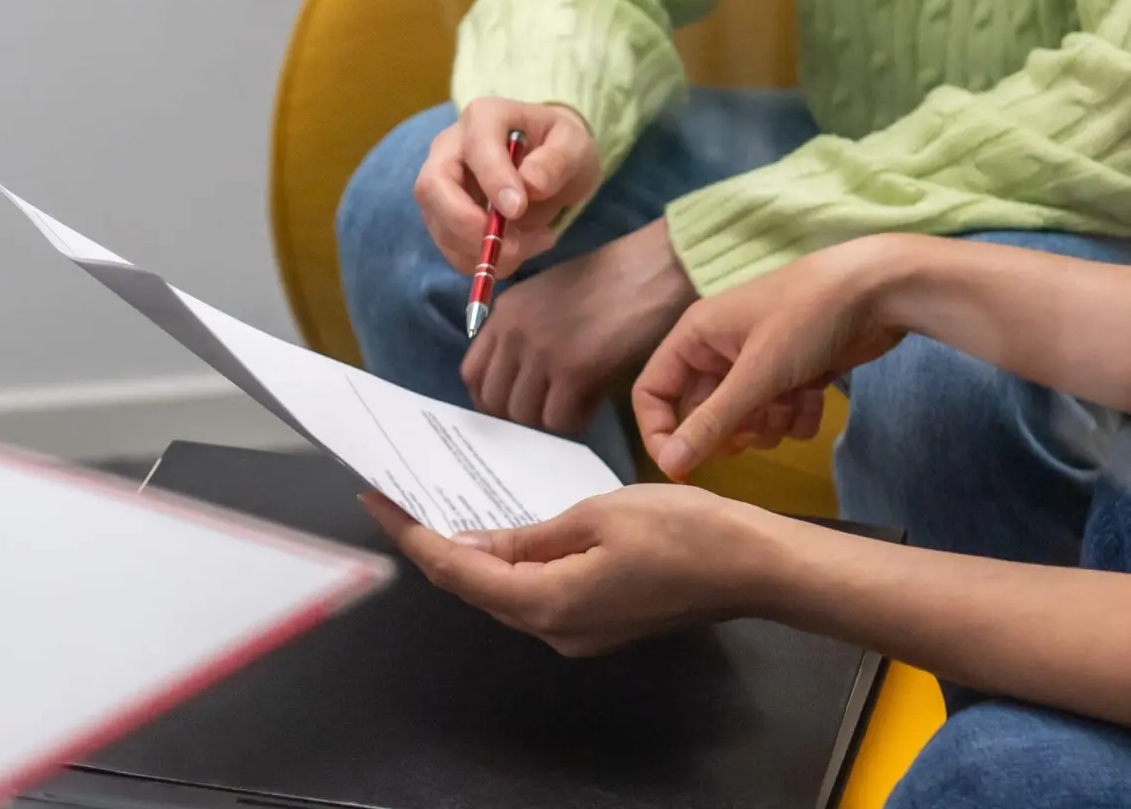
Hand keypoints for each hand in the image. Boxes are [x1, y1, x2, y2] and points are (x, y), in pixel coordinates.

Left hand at [359, 485, 785, 656]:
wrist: (753, 566)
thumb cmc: (683, 532)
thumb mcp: (597, 515)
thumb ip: (529, 536)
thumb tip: (471, 546)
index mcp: (547, 603)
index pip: (457, 571)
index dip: (412, 536)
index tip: (377, 501)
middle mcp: (555, 629)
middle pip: (476, 588)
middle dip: (436, 545)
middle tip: (404, 498)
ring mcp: (579, 632)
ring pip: (506, 592)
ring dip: (474, 555)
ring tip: (445, 508)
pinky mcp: (600, 622)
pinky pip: (538, 593)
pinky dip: (512, 563)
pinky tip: (505, 532)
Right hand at [415, 97, 599, 275]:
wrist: (550, 163)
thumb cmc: (560, 147)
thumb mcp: (574, 146)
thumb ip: (556, 161)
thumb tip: (530, 185)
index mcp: (484, 117)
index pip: (476, 147)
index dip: (493, 180)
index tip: (518, 209)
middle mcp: (451, 147)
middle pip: (432, 187)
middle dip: (467, 224)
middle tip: (512, 245)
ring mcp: (441, 183)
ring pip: (438, 224)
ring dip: (481, 249)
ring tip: (532, 244)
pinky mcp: (444, 216)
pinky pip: (450, 248)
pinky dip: (481, 261)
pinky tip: (516, 252)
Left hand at [462, 219, 695, 433]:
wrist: (655, 270)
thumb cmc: (612, 280)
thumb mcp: (549, 295)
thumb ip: (525, 331)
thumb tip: (520, 379)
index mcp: (504, 312)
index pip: (472, 374)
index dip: (491, 399)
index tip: (514, 406)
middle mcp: (513, 333)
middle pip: (494, 401)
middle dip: (518, 418)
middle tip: (547, 415)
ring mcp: (541, 353)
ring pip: (524, 416)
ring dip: (548, 421)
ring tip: (574, 407)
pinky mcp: (573, 371)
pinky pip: (559, 420)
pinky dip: (575, 421)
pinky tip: (592, 405)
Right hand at [633, 236, 908, 478]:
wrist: (879, 290)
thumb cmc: (808, 318)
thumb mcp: (756, 374)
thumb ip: (711, 422)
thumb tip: (667, 464)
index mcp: (696, 336)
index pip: (652, 392)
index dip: (661, 432)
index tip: (682, 467)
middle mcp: (721, 349)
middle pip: (702, 413)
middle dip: (731, 429)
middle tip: (756, 427)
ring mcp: (758, 362)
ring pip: (744, 420)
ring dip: (767, 425)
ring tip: (791, 404)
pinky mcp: (792, 373)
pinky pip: (779, 415)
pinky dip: (796, 416)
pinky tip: (815, 398)